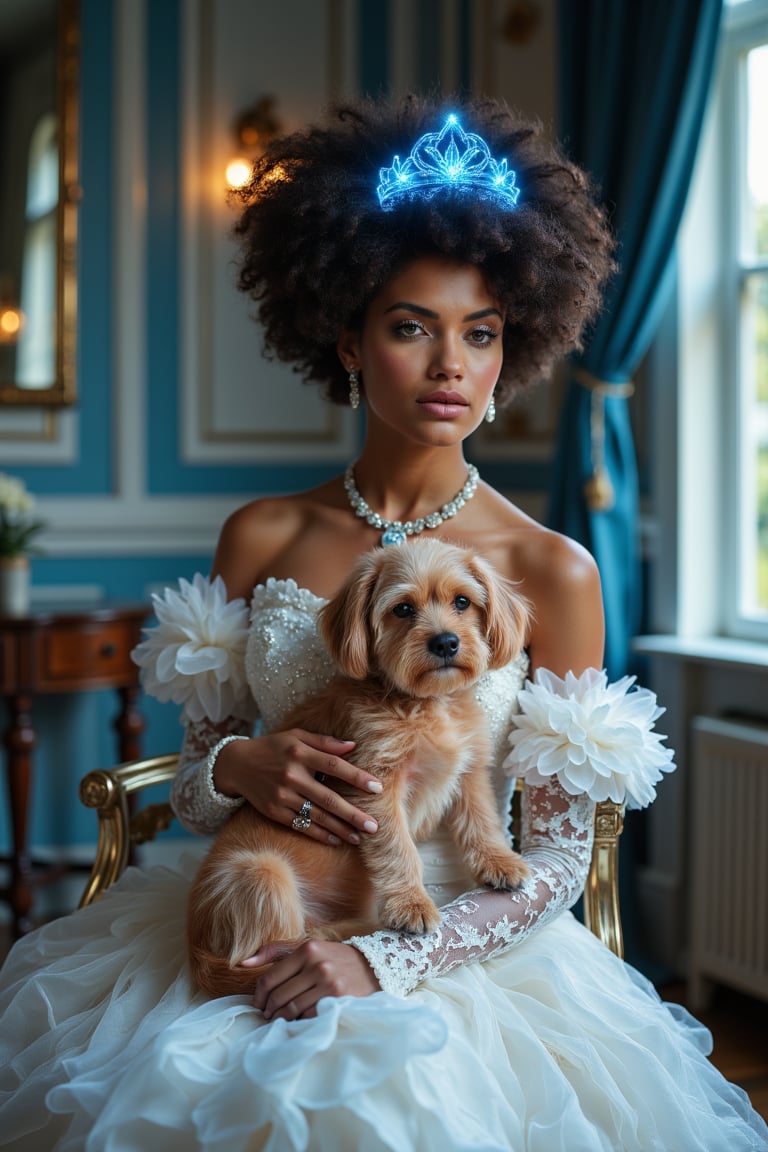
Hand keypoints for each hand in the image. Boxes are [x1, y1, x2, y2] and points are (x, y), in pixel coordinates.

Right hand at [213, 729, 381, 845]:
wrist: (236, 765)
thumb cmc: (273, 747)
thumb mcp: (296, 736)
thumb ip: (324, 742)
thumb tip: (353, 746)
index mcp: (299, 753)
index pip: (334, 766)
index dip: (357, 777)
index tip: (377, 788)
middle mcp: (291, 776)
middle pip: (328, 798)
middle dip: (353, 814)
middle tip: (374, 826)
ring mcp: (282, 796)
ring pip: (316, 816)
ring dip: (340, 829)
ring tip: (360, 837)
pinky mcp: (274, 812)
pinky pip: (301, 826)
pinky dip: (319, 834)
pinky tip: (336, 840)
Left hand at [245, 940, 380, 1020]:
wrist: (372, 967)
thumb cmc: (332, 959)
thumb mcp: (307, 948)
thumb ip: (274, 952)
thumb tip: (242, 963)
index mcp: (307, 949)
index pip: (270, 978)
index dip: (259, 996)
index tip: (259, 1004)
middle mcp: (317, 964)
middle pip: (279, 997)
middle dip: (269, 1010)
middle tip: (268, 1015)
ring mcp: (329, 982)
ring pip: (291, 1010)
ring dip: (281, 1019)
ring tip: (280, 1020)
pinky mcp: (338, 999)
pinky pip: (308, 1017)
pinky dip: (299, 1023)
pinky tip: (298, 1021)